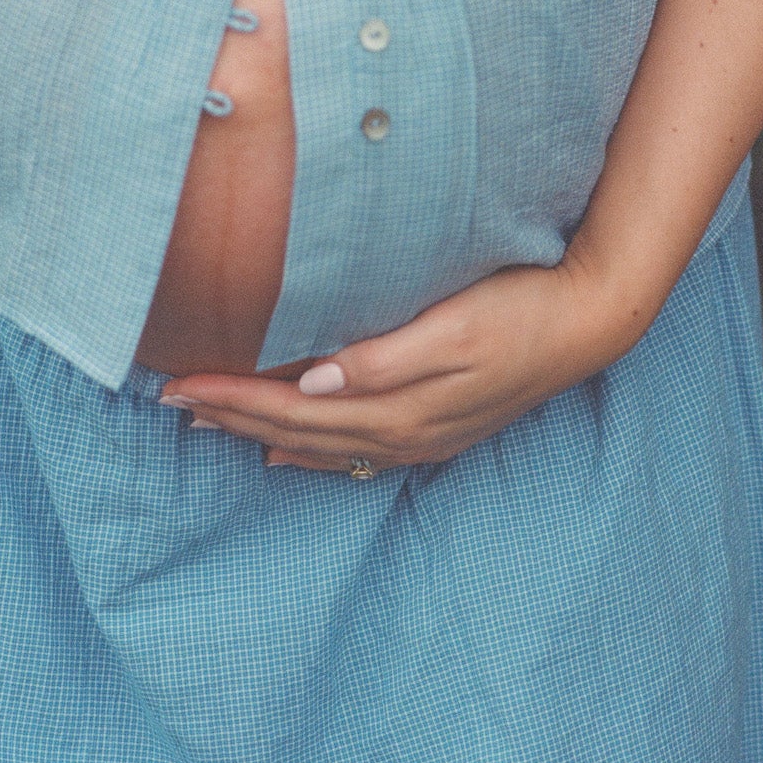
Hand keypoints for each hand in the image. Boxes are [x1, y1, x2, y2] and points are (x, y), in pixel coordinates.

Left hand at [156, 255, 654, 470]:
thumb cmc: (521, 310)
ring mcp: (422, 436)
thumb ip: (384, 357)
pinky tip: (289, 452)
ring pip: (320, 445)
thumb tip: (316, 382)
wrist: (591, 321)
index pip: (292, 407)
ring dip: (262, 433)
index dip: (233, 396)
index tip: (178, 383)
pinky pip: (356, 452)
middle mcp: (404, 433)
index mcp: (400, 408)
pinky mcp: (438, 427)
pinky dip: (313, 452)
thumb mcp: (454, 326)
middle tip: (171, 401)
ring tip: (210, 425)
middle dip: (232, 417)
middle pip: (297, 430)